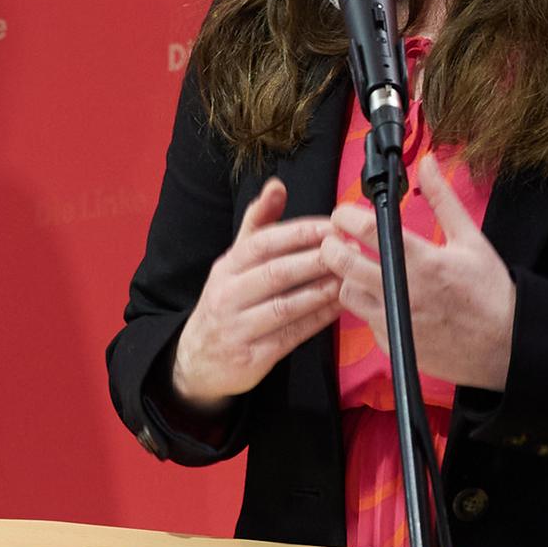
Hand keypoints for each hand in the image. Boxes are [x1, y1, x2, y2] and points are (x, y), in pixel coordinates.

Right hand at [169, 178, 341, 413]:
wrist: (196, 360)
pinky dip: (318, 320)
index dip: (299, 233)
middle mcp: (228, 294)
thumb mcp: (233, 263)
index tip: (332, 226)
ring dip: (321, 291)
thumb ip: (258, 224)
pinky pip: (291, 335)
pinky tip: (339, 308)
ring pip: (285, 306)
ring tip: (349, 279)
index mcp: (226, 267)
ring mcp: (238, 327)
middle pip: (275, 273)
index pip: (262, 243)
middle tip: (350, 250)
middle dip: (316, 260)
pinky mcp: (252, 357)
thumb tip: (277, 186)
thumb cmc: (225, 304)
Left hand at [323, 153, 516, 390]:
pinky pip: (364, 319)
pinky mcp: (391, 343)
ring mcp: (394, 320)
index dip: (345, 216)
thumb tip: (427, 164)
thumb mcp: (471, 240)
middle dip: (332, 245)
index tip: (343, 215)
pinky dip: (368, 306)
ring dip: (347, 278)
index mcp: (423, 260)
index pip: (366, 229)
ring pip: (345, 292)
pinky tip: (384, 297)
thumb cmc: (489, 292)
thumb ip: (443, 199)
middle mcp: (404, 291)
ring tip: (362, 269)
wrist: (506, 345)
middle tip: (339, 240)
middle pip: (341, 262)